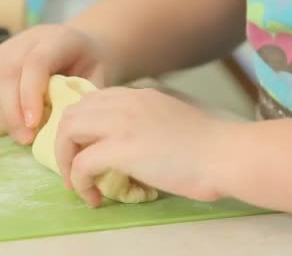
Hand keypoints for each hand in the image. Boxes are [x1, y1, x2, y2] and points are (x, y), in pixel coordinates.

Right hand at [0, 25, 112, 144]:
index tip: (34, 124)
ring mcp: (9, 47)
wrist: (80, 46)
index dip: (30, 94)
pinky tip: (13, 126)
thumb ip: (83, 98)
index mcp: (58, 39)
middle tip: (26, 138)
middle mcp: (28, 39)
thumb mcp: (98, 78)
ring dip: (3, 113)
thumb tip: (68, 127)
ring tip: (21, 136)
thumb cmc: (90, 66)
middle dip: (14, 110)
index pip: (35, 63)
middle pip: (10, 72)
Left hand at [55, 87, 224, 206]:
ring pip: (68, 132)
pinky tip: (93, 195)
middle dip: (64, 143)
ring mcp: (121, 123)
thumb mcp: (167, 120)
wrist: (227, 154)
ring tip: (77, 183)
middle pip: (71, 114)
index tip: (81, 149)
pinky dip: (80, 181)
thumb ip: (142, 123)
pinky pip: (82, 163)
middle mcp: (123, 102)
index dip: (79, 127)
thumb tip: (121, 146)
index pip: (89, 101)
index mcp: (135, 95)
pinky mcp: (122, 149)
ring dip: (65, 160)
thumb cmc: (206, 145)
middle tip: (73, 169)